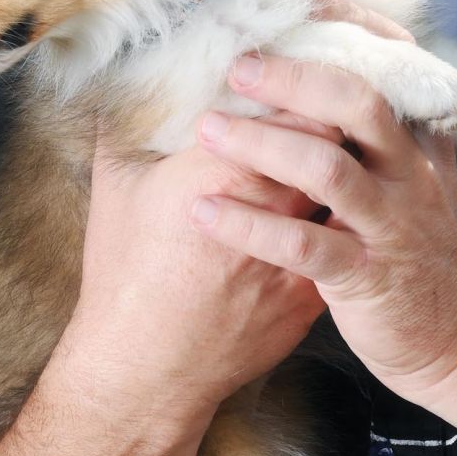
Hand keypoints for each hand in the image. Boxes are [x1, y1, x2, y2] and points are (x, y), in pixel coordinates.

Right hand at [58, 114, 332, 436]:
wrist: (142, 374)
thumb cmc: (122, 275)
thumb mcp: (115, 186)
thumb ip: (123, 124)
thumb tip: (120, 81)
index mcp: (220, 174)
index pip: (292, 114)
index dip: (301, 91)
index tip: (296, 82)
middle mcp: (268, 213)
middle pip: (327, 149)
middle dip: (330, 124)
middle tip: (327, 108)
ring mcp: (295, 260)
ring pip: (341, 198)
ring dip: (338, 176)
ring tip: (334, 158)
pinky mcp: (308, 300)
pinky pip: (338, 248)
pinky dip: (340, 226)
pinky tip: (334, 215)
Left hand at [190, 51, 456, 414]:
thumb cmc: (419, 253)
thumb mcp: (416, 182)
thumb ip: (381, 134)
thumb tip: (321, 80)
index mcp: (417, 143)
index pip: (390, 66)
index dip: (347, 28)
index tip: (302, 2)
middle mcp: (409, 173)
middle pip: (359, 102)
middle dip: (294, 79)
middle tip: (239, 67)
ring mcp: (390, 224)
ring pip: (326, 167)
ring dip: (261, 144)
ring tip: (207, 131)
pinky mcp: (366, 276)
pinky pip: (302, 243)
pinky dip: (249, 224)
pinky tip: (205, 211)